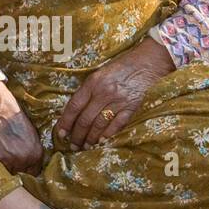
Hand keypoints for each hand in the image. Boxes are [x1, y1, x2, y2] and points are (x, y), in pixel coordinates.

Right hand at [0, 81, 43, 172]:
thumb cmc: (10, 111)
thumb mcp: (28, 131)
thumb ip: (29, 148)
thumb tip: (26, 160)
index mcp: (35, 152)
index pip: (33, 172)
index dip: (26, 167)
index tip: (19, 164)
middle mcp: (23, 159)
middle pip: (19, 173)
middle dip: (14, 167)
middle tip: (7, 157)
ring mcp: (7, 160)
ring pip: (6, 171)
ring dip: (2, 165)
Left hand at [54, 38, 173, 149]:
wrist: (148, 61)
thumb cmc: (122, 66)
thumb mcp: (100, 73)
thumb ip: (89, 89)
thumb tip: (76, 109)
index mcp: (92, 83)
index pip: (74, 106)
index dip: (65, 121)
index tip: (60, 133)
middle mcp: (103, 93)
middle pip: (85, 119)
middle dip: (77, 135)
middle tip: (72, 145)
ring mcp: (118, 101)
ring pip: (99, 125)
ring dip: (90, 138)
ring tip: (85, 146)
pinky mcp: (132, 107)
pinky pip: (117, 124)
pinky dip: (108, 134)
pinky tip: (101, 141)